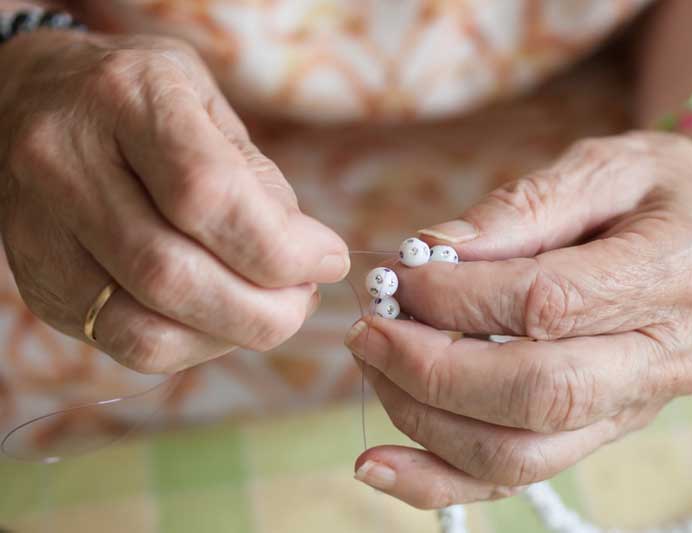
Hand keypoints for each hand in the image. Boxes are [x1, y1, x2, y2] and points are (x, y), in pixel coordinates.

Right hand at [0, 30, 348, 372]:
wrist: (30, 96)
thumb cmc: (141, 98)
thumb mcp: (207, 102)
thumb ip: (256, 178)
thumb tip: (306, 258)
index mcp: (124, 98)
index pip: (207, 195)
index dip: (281, 247)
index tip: (329, 259)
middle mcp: (64, 162)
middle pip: (173, 275)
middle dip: (264, 309)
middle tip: (304, 298)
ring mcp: (40, 232)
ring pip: (146, 327)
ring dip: (233, 336)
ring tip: (272, 310)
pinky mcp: (41, 285)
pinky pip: (126, 345)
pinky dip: (195, 346)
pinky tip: (222, 320)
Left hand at [345, 131, 691, 507]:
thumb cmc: (654, 192)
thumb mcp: (605, 166)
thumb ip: (525, 206)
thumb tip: (436, 249)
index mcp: (676, 274)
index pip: (549, 303)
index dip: (459, 296)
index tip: (401, 275)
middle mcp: (666, 358)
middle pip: (537, 393)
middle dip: (432, 367)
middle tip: (370, 328)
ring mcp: (633, 408)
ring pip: (519, 452)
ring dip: (423, 416)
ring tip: (372, 363)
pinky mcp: (598, 433)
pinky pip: (516, 478)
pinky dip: (439, 482)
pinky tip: (378, 465)